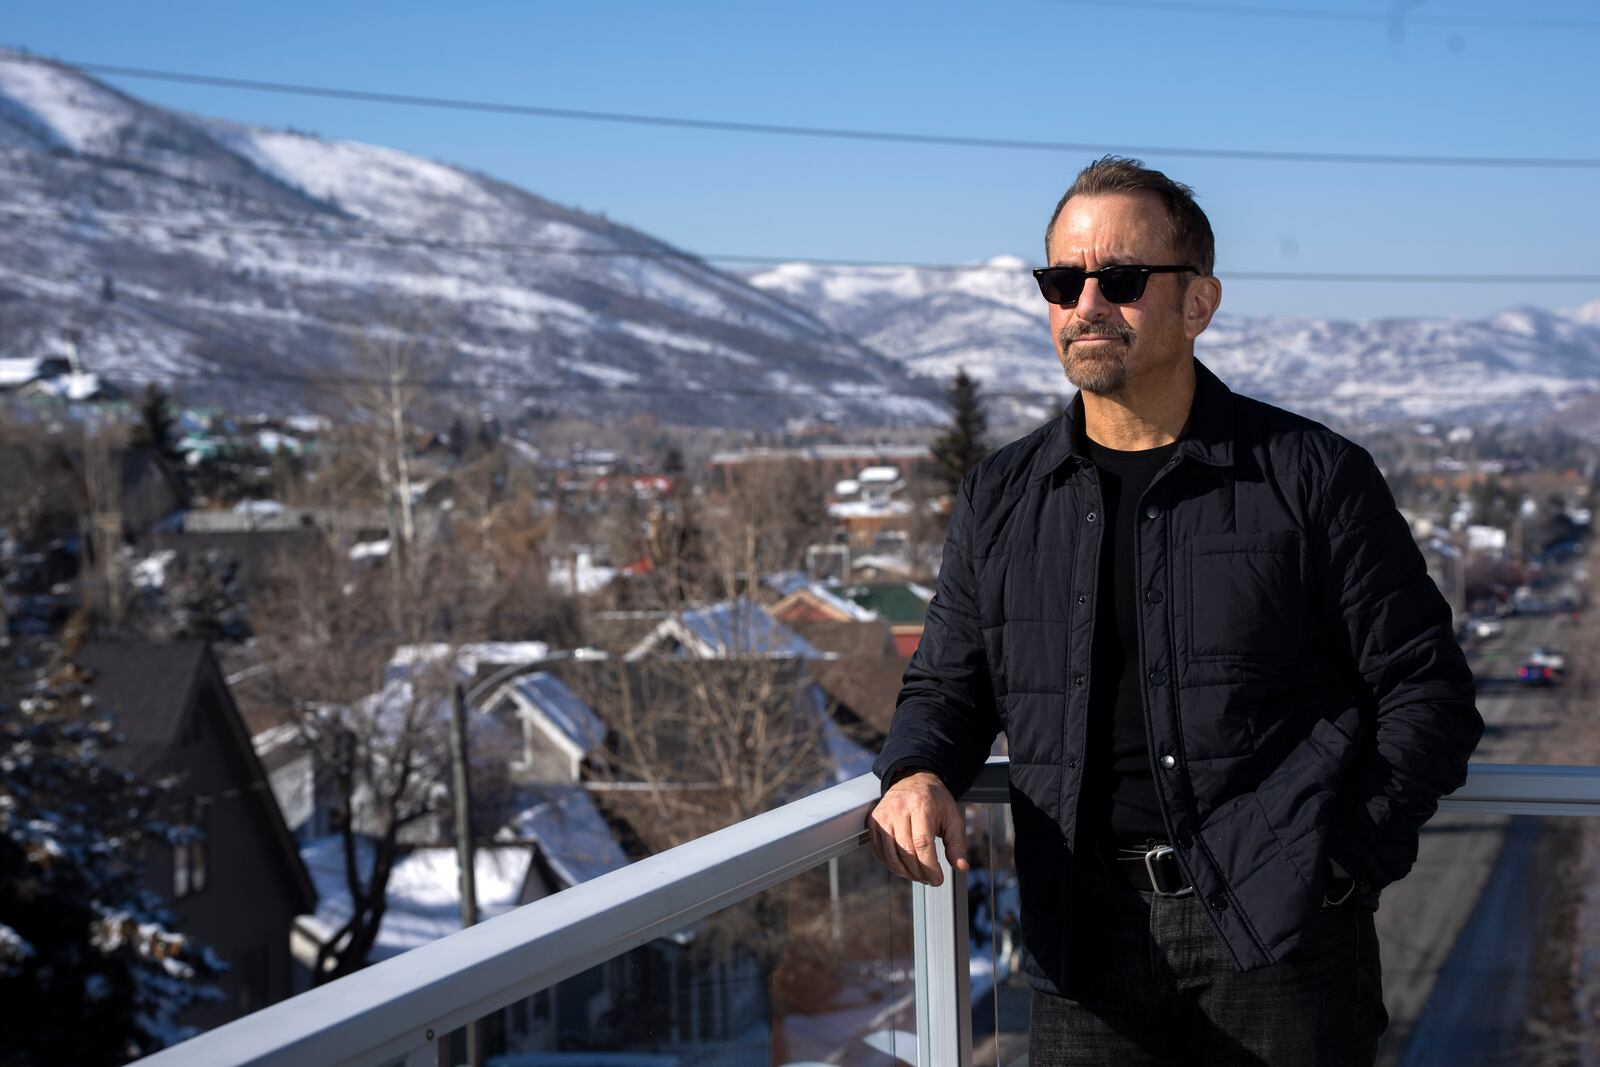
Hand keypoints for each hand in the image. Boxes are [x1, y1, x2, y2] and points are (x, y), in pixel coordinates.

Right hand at [867, 770, 968, 885]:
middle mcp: (898, 808)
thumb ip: (957, 843)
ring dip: (906, 872)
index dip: (929, 866)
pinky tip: (905, 868)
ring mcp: (883, 814)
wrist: (913, 780)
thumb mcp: (952, 818)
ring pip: (891, 854)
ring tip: (919, 876)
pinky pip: (880, 852)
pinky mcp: (873, 821)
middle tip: (930, 880)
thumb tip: (961, 867)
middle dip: (919, 872)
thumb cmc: (935, 801)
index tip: (938, 879)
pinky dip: (892, 865)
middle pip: (906, 850)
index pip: (922, 842)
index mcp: (921, 804)